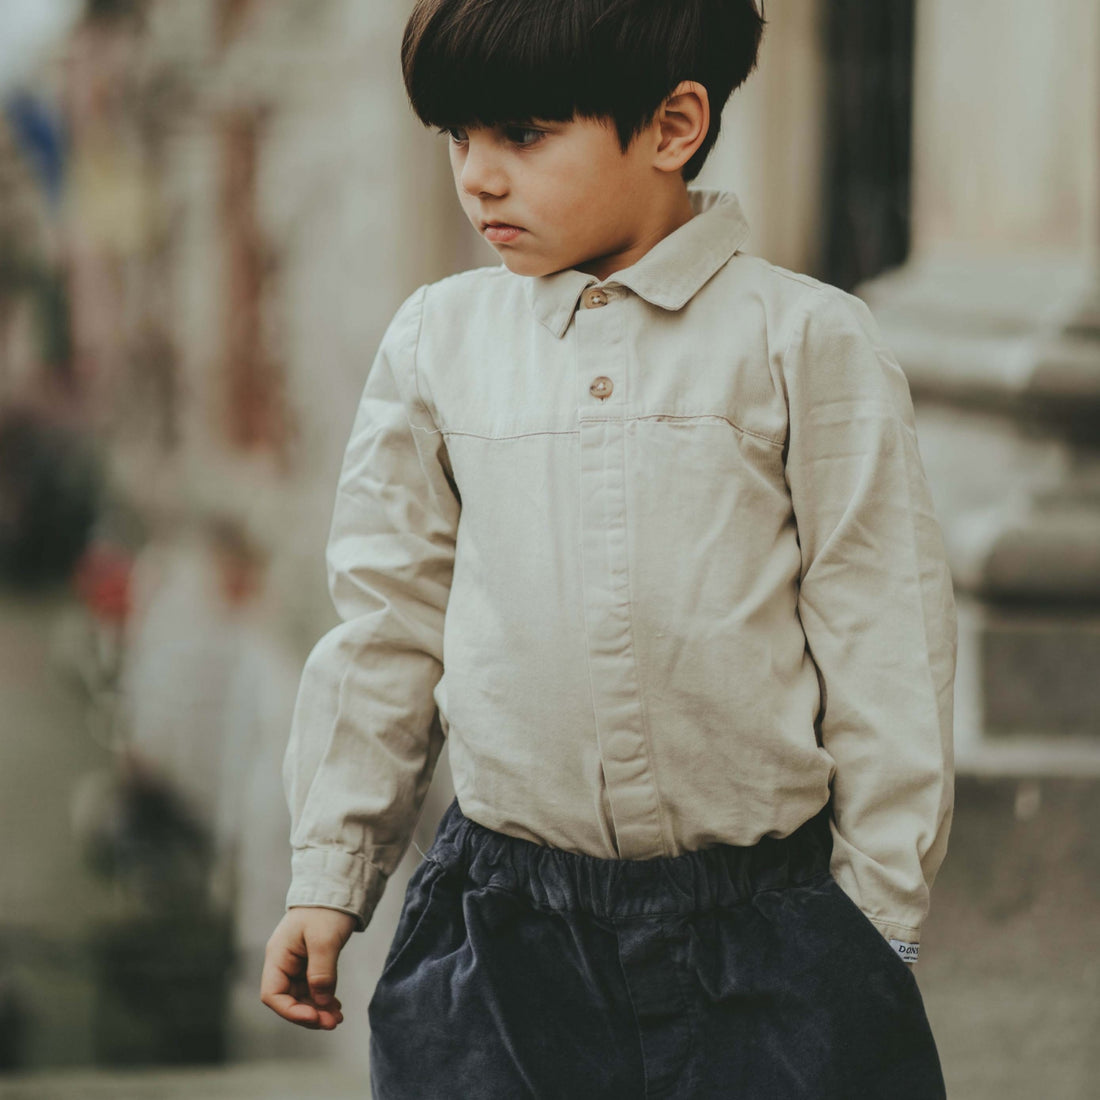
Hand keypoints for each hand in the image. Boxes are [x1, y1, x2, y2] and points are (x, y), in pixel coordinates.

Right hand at [260, 907, 357, 1028]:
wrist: (337, 888)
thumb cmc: (327, 910)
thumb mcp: (325, 940)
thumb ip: (321, 972)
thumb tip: (322, 1002)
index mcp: (278, 955)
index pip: (273, 994)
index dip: (291, 1011)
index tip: (314, 1017)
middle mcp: (283, 962)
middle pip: (288, 999)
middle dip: (308, 1014)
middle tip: (332, 1023)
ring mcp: (296, 963)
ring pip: (302, 997)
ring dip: (318, 1010)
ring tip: (337, 1018)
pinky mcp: (310, 962)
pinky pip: (312, 988)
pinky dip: (323, 999)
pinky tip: (336, 1007)